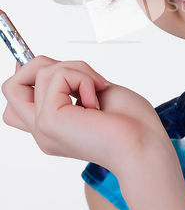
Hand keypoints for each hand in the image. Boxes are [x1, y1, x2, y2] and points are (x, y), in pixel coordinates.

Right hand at [2, 56, 184, 209]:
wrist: (145, 146)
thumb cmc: (132, 123)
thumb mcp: (94, 91)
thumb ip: (69, 80)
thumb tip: (47, 64)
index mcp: (53, 127)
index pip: (15, 103)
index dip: (29, 78)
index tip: (60, 70)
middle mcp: (42, 130)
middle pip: (12, 86)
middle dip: (45, 65)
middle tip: (80, 78)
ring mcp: (42, 127)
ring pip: (40, 71)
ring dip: (77, 69)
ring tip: (97, 89)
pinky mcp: (49, 121)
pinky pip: (57, 75)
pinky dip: (82, 77)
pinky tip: (96, 100)